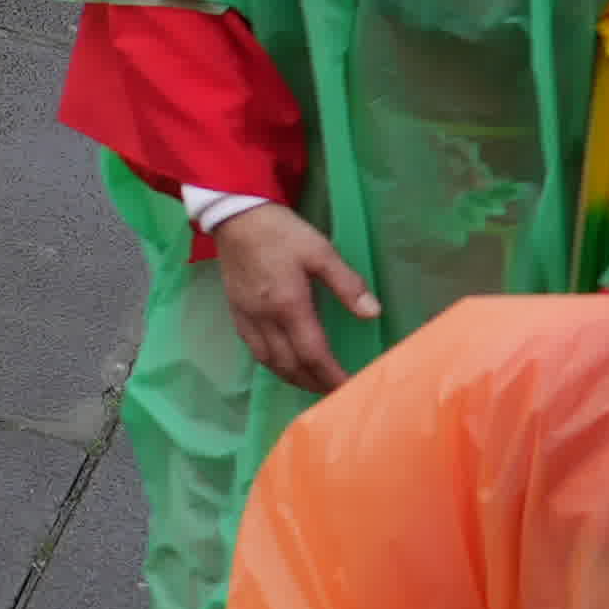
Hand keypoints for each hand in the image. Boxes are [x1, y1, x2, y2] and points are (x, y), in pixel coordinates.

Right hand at [206, 204, 378, 397]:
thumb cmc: (281, 231)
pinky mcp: (235, 310)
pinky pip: (253, 348)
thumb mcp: (320, 250)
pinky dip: (271, 364)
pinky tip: (283, 362)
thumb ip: (347, 284)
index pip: (313, 355)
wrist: (235, 215)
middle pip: (291, 365)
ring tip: (312, 384)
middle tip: (336, 393)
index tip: (351, 390)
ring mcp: (247, 316)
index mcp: (289, 305)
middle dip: (315, 384)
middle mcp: (265, 317)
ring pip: (270, 362)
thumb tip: (373, 313)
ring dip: (293, 378)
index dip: (332, 377)